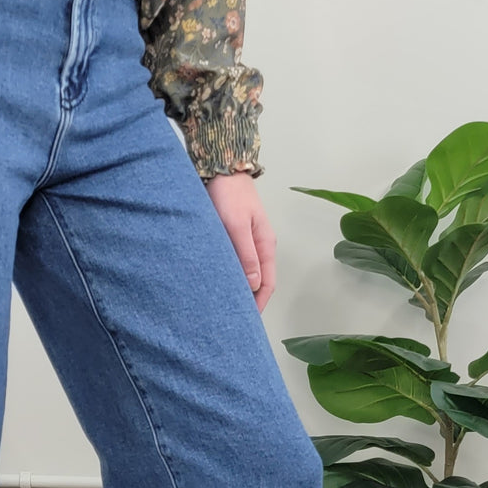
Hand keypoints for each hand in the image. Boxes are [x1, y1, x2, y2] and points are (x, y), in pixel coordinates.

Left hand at [204, 171, 276, 312]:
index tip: (249, 319)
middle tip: (236, 317)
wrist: (221, 168)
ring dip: (240, 287)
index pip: (267, 282)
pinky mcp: (234, 236)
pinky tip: (220, 281)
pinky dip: (232, 274)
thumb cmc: (230, 194)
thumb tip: (254, 284)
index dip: (260, 302)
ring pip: (247, 271)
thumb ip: (246, 255)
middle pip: (259, 280)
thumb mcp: (237, 226)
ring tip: (227, 304)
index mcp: (265, 244)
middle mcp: (259, 245)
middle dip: (251, 299)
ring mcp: (248, 241)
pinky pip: (237, 262)